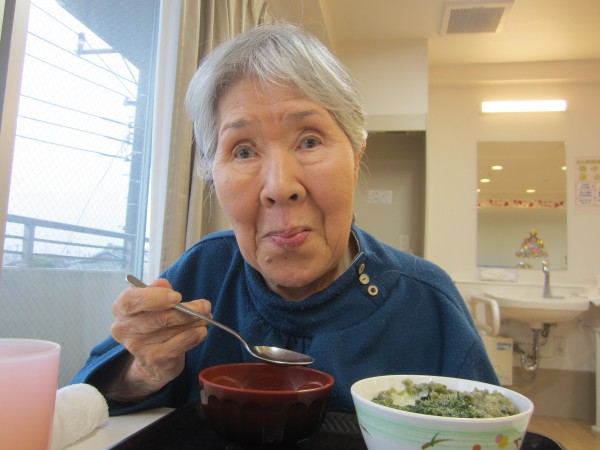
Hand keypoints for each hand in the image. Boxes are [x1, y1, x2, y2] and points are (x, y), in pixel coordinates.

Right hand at [106, 278, 210, 400]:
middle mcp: (125, 329)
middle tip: (204, 306)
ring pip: (172, 329)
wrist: (152, 359)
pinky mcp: (154, 360)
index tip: (177, 296)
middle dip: (187, 310)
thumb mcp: (154, 302)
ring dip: (194, 322)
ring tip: (205, 317)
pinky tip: (201, 331)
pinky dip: (193, 336)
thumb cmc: (154, 322)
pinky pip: (179, 345)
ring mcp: (138, 347)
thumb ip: (159, 290)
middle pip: (158, 317)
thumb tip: (164, 284)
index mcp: (121, 309)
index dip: (155, 297)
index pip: (130, 301)